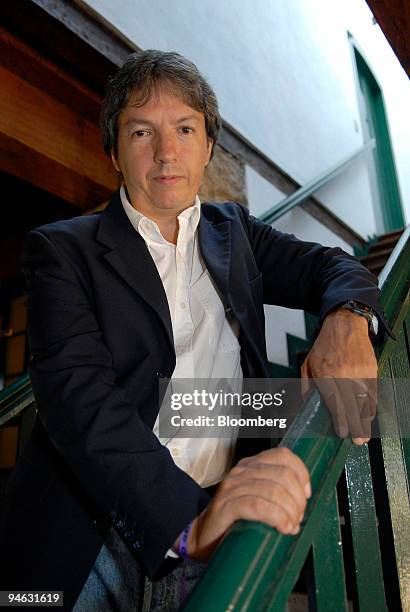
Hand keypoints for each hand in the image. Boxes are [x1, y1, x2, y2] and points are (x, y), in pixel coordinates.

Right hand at [176, 447, 310, 561]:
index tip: (306, 495)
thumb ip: (276, 490)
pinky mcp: (226, 506)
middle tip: (297, 518)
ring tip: (290, 526)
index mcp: (251, 465)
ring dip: (289, 511)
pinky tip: (282, 527)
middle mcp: (241, 471)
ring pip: (273, 490)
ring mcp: (232, 487)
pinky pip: (258, 506)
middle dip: (297, 500)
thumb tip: (304, 497)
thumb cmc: (235, 519)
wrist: (203, 537)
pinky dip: (276, 517)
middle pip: (283, 475)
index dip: (301, 473)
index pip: (283, 456)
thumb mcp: (257, 497)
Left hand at [301, 308, 377, 444]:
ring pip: (364, 401)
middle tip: (357, 441)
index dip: (339, 419)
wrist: (345, 325)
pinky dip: (372, 407)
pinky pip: (373, 393)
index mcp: (325, 373)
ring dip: (365, 420)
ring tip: (364, 435)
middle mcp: (343, 373)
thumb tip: (307, 405)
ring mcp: (359, 371)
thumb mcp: (307, 363)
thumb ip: (306, 385)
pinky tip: (370, 417)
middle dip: (355, 426)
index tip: (341, 433)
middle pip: (351, 405)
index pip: (334, 401)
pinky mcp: (370, 369)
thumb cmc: (324, 344)